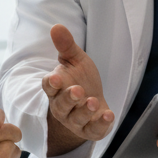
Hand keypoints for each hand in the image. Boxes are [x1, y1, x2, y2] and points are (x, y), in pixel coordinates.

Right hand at [42, 24, 113, 155]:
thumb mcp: (76, 60)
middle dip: (69, 98)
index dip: (51, 84)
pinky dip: (101, 125)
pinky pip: (93, 131)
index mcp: (56, 88)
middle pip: (61, 105)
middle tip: (78, 90)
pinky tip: (109, 115)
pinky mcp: (89, 130)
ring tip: (93, 101)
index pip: (48, 86)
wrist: (94, 102)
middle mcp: (62, 106)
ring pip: (76, 119)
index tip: (55, 79)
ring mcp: (75, 120)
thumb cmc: (81, 79)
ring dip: (84, 111)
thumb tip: (56, 26)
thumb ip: (66, 45)